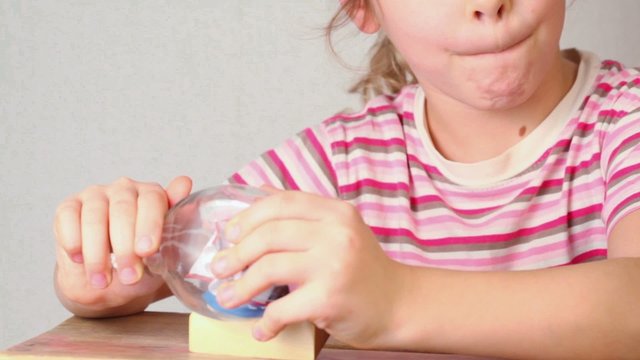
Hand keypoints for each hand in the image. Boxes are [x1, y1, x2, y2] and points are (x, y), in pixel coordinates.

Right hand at [53, 176, 191, 316]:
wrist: (108, 282)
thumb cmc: (140, 262)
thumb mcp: (163, 251)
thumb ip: (175, 219)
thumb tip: (185, 182)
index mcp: (151, 195)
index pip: (152, 200)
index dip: (149, 225)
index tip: (147, 252)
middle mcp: (124, 189)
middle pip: (123, 210)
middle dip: (125, 247)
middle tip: (128, 275)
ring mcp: (95, 195)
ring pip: (94, 218)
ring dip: (97, 253)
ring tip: (102, 280)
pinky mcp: (68, 207)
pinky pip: (68, 219)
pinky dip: (73, 242)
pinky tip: (79, 260)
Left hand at [210, 188, 405, 347]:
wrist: (399, 305)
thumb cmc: (363, 269)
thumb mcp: (339, 230)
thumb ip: (302, 213)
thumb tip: (257, 193)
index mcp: (336, 212)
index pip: (282, 202)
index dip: (249, 215)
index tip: (229, 232)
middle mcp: (337, 233)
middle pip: (269, 234)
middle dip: (235, 253)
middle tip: (218, 268)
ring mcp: (334, 265)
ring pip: (269, 268)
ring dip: (240, 286)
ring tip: (227, 297)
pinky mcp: (330, 299)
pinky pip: (281, 308)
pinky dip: (266, 322)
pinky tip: (262, 328)